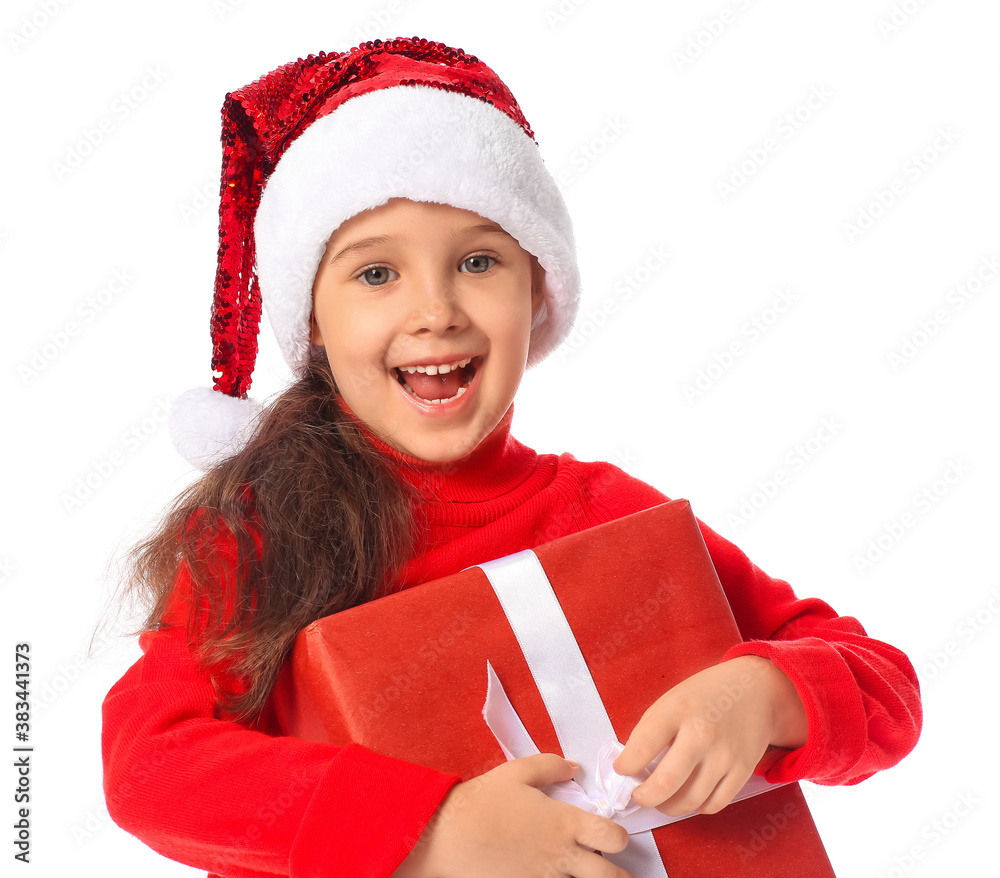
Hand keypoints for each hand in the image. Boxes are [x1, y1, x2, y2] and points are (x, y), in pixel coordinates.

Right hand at [395, 753, 632, 877]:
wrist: (448, 836)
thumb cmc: (482, 801)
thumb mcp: (517, 772)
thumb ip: (551, 766)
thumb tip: (574, 768)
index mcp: (564, 822)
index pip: (614, 836)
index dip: (618, 837)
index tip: (610, 836)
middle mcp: (562, 855)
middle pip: (610, 876)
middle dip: (618, 875)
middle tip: (612, 871)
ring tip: (586, 876)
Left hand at [612, 656, 806, 816]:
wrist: (754, 691)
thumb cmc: (706, 696)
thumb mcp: (670, 699)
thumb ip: (649, 730)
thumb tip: (630, 764)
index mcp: (678, 710)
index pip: (642, 747)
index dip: (625, 766)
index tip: (621, 770)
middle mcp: (702, 734)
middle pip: (665, 784)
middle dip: (643, 797)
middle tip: (638, 795)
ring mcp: (724, 756)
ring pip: (689, 802)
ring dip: (667, 807)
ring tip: (660, 798)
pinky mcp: (742, 771)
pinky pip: (713, 805)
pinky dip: (695, 807)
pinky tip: (687, 796)